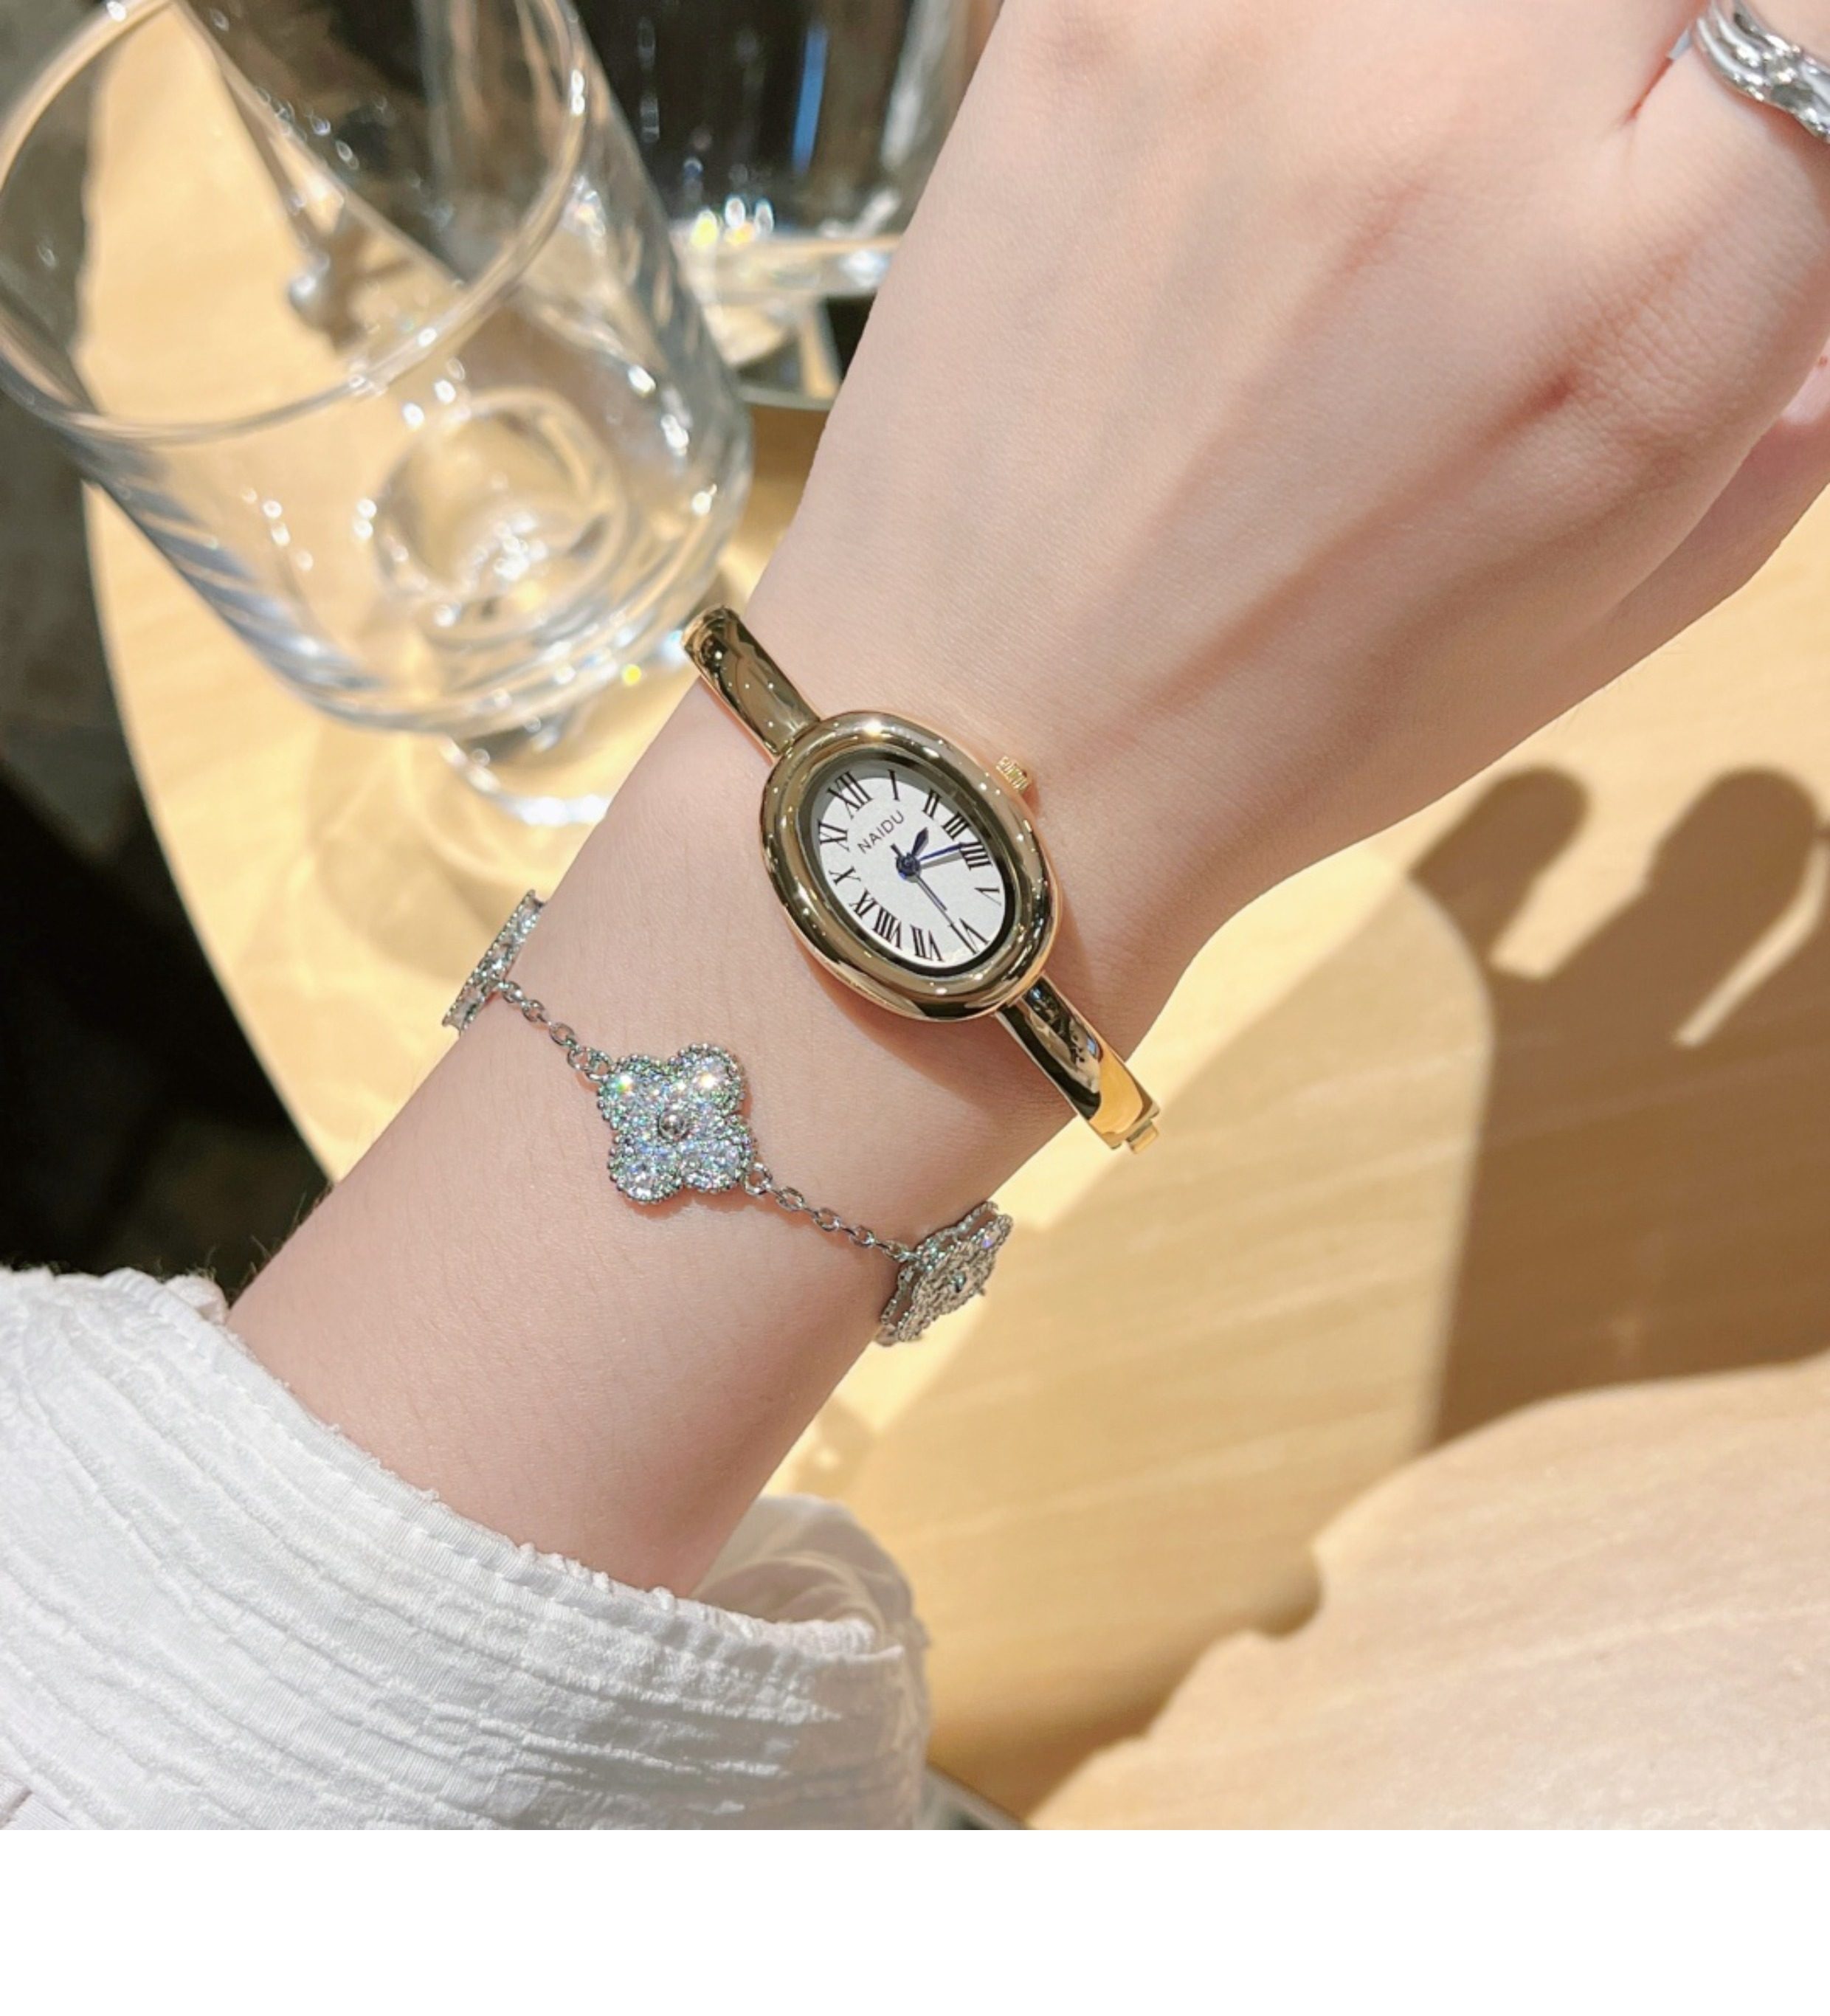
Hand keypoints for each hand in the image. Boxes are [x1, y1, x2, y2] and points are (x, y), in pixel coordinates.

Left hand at [749, 0, 1829, 1032]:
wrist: (985, 733)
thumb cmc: (1292, 714)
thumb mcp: (1612, 608)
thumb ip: (1786, 395)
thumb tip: (1811, 198)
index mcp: (1647, 302)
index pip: (1820, 34)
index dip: (1763, 90)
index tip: (1692, 149)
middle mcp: (1469, 124)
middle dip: (1622, 57)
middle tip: (1530, 165)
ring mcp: (1265, 38)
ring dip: (1458, 51)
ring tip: (1381, 171)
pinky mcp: (1095, 8)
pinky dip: (1290, 47)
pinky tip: (1266, 140)